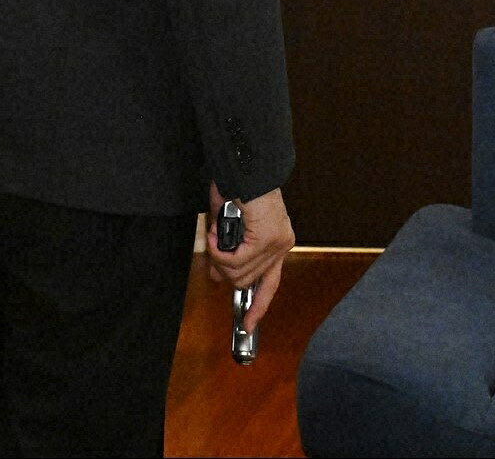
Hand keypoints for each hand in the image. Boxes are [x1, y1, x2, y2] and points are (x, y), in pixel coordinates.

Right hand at [206, 184, 294, 330]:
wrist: (245, 168)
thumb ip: (228, 255)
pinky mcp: (266, 239)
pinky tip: (216, 233)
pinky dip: (218, 250)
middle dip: (222, 270)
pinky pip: (234, 260)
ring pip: (237, 273)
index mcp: (277, 244)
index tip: (248, 326)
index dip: (258, 306)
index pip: (270, 284)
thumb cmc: (239, 191)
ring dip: (218, 257)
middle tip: (213, 248)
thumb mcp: (231, 230)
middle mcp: (282, 246)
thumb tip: (216, 277)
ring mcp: (276, 244)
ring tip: (215, 235)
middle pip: (245, 282)